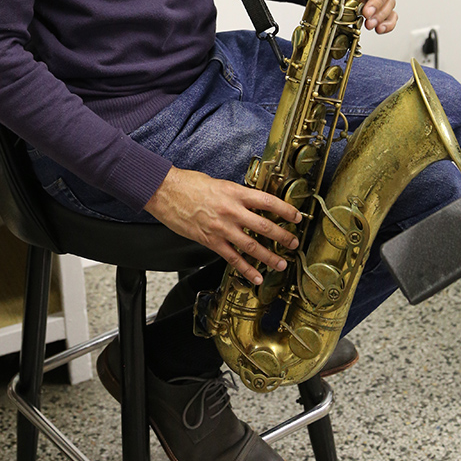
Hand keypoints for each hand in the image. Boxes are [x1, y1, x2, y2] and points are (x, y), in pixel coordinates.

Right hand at [144, 166, 300, 284]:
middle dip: (282, 236)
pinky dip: (246, 269)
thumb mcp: (218, 183)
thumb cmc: (188, 184)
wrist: (165, 192)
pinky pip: (232, 258)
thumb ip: (234, 194)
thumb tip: (248, 201)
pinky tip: (256, 277)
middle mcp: (231, 211)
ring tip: (281, 263)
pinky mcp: (210, 241)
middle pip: (264, 226)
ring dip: (269, 256)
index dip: (285, 210)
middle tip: (293, 243)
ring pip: (251, 246)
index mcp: (235, 192)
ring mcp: (221, 228)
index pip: (267, 201)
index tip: (296, 216)